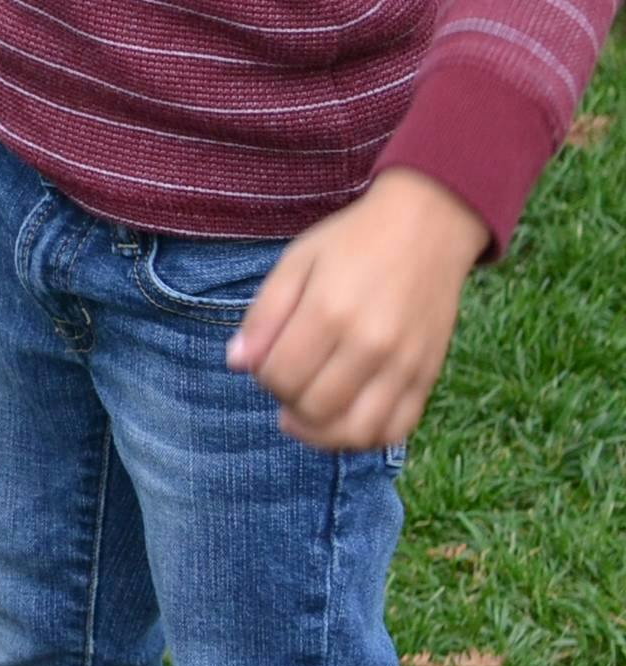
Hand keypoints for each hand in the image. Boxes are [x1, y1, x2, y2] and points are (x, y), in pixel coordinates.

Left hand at [226, 168, 490, 451]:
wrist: (426, 228)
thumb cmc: (352, 242)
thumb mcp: (295, 263)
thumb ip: (264, 316)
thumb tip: (236, 364)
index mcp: (329, 312)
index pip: (279, 376)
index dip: (262, 376)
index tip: (266, 358)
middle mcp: (371, 345)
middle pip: (314, 408)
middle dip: (287, 403)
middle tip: (285, 382)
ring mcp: (405, 365)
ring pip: (356, 431)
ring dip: (321, 433)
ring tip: (305, 415)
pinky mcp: (429, 376)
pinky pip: (397, 429)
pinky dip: (365, 437)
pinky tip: (344, 419)